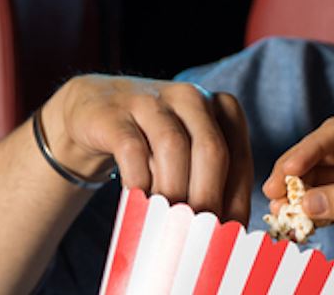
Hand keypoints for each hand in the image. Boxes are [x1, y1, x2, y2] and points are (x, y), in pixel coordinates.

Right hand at [42, 75, 252, 221]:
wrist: (94, 110)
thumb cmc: (152, 142)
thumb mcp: (188, 156)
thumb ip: (209, 183)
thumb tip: (223, 234)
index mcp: (222, 108)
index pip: (240, 159)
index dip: (237, 201)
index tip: (230, 236)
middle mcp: (192, 98)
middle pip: (211, 151)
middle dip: (209, 198)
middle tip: (201, 236)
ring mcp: (152, 101)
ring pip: (173, 147)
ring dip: (174, 191)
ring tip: (170, 224)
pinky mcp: (114, 114)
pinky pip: (131, 149)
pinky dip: (138, 180)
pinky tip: (139, 202)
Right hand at [265, 117, 333, 293]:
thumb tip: (307, 201)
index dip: (308, 148)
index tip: (287, 170)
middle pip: (322, 156)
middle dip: (296, 174)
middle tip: (272, 193)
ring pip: (321, 182)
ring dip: (299, 196)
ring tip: (278, 213)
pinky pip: (327, 205)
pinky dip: (311, 213)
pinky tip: (296, 222)